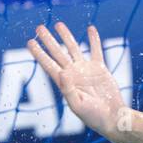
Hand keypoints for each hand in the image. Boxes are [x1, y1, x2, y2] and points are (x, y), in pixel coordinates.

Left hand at [27, 23, 127, 137]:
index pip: (48, 64)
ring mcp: (86, 70)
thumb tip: (62, 72)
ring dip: (66, 36)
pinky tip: (90, 28)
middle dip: (48, 41)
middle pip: (58, 53)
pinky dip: (94, 39)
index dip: (39, 53)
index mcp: (64, 83)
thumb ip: (68, 89)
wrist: (112, 118)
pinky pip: (96, 50)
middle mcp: (73, 74)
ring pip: (73, 48)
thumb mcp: (77, 105)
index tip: (30, 42)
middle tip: (39, 28)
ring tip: (58, 24)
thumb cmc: (93, 116)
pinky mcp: (100, 68)